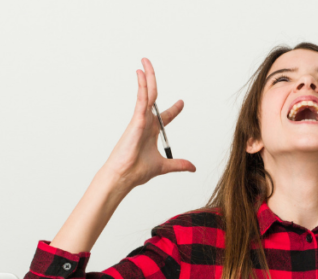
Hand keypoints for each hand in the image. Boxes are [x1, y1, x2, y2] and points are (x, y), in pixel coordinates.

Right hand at [102, 58, 195, 188]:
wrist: (125, 176)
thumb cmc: (137, 171)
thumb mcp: (165, 166)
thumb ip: (179, 165)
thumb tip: (192, 168)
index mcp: (152, 131)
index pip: (165, 116)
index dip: (174, 109)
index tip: (181, 103)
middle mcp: (146, 123)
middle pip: (153, 97)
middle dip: (153, 81)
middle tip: (150, 65)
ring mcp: (140, 120)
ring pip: (146, 94)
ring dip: (147, 77)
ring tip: (145, 62)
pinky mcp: (136, 120)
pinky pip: (141, 100)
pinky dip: (142, 87)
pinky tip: (141, 75)